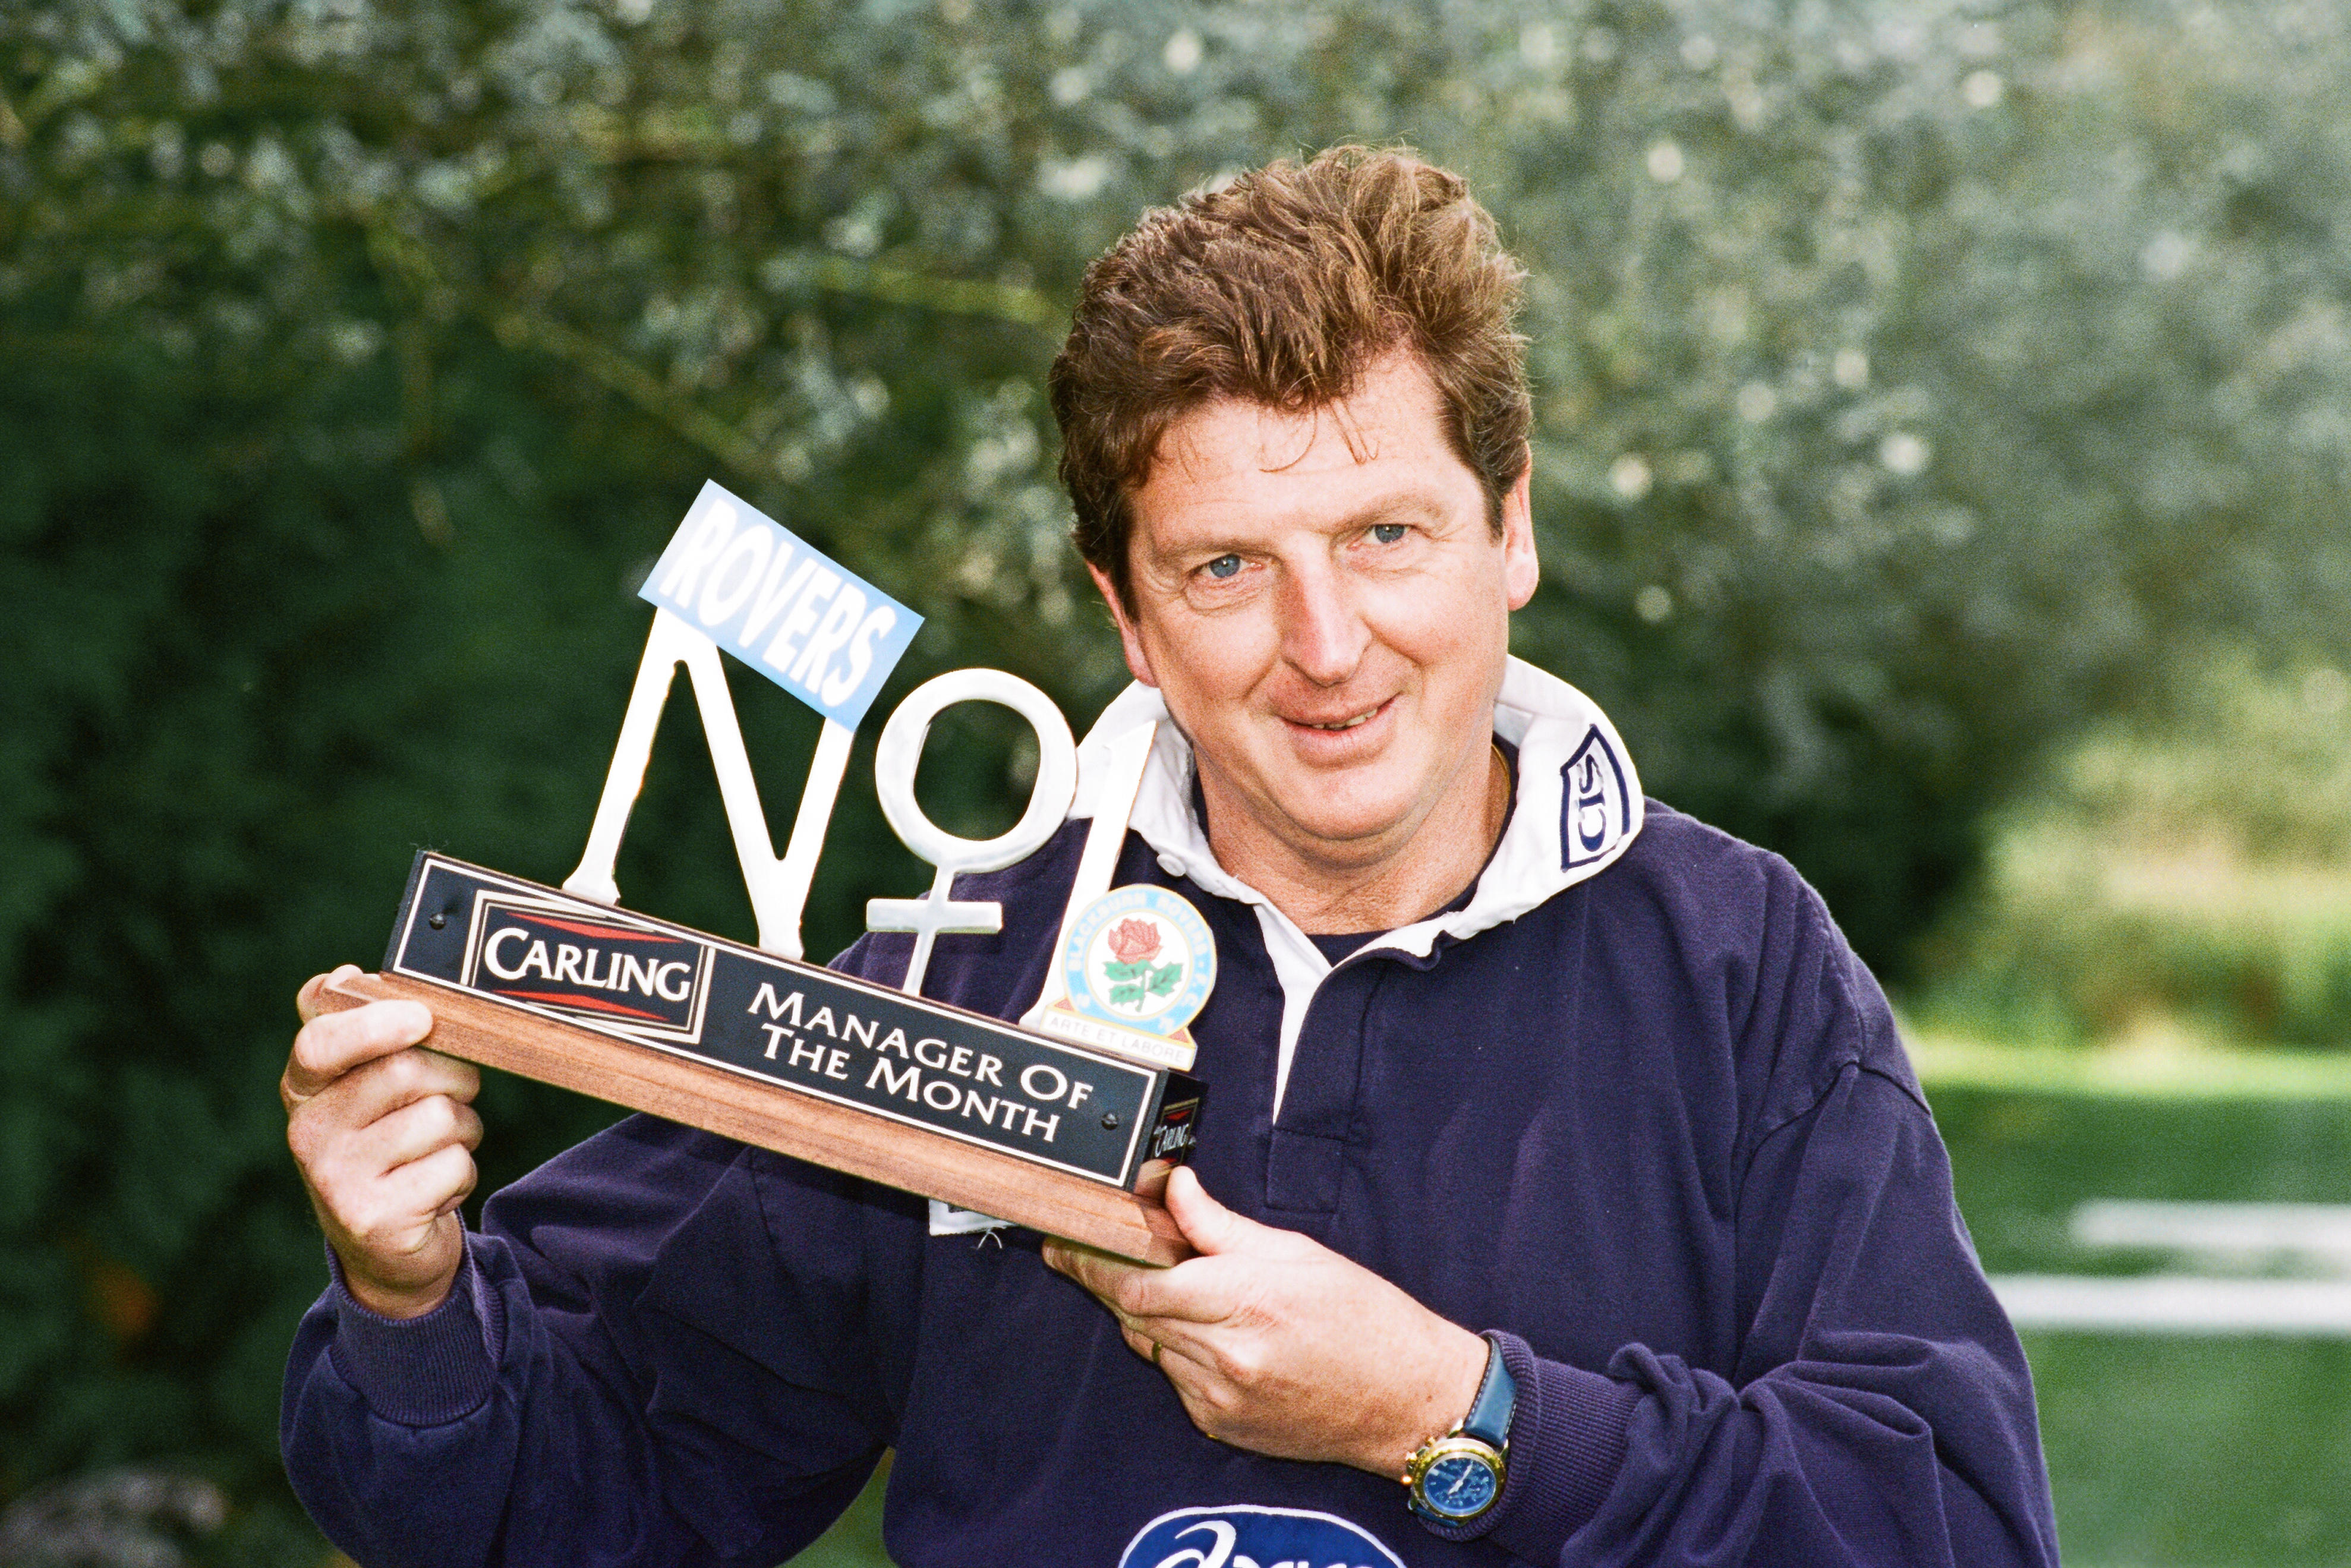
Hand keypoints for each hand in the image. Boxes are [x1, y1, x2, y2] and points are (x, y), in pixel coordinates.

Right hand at [282, 965, 481, 1318]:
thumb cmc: (388, 1144)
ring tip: (437, 1149)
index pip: (321, 1043)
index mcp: (304, 1089)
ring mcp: (337, 1180)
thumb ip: (357, 1029)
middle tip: (452, 1096)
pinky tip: (434, 1189)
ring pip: (440, 1117)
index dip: (374, 1023)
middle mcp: (310, 1133)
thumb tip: (341, 974)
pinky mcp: (374, 1219)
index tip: (420, 1018)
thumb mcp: (365, 1087)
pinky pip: (453, 1166)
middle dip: (453, 1078)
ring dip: (463, 1130)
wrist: (388, 1249)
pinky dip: (462, 1173)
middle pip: (406, 1071)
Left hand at [1042, 1166, 1486, 1476]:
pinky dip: (1175, 1350)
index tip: (1063, 1240)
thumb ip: (1219, 1225)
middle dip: (1105, 1279)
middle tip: (1082, 1250)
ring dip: (1145, 1313)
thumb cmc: (1363, 1319)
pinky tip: (1205, 1332)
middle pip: (1133, 1311)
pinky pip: (1174, 1377)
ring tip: (1168, 1285)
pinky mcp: (1220, 1424)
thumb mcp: (1294, 1253)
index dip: (1092, 1260)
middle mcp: (1225, 1354)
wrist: (1406, 1399)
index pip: (1138, 1282)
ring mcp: (1219, 1396)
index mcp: (1244, 1300)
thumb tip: (1170, 1187)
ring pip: (1150, 1344)